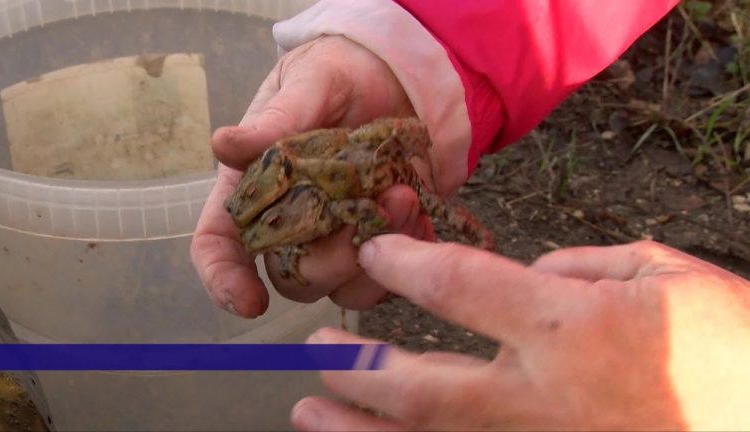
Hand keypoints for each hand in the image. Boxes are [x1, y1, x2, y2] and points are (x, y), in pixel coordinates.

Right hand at [190, 35, 429, 317]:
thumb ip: (275, 120)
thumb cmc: (338, 75)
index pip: (220, 245)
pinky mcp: (382, 241)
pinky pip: (391, 276)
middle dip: (331, 259)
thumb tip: (223, 144)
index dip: (223, 279)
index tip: (248, 302)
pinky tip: (420, 211)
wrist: (399, 75)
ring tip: (405, 197)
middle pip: (292, 276)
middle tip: (375, 204)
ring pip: (343, 287)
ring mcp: (338, 238)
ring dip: (376, 255)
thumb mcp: (308, 84)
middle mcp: (291, 224)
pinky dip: (409, 252)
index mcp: (255, 188)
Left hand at [293, 237, 749, 430]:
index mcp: (570, 328)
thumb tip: (522, 274)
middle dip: (355, 369)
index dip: (406, 263)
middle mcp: (541, 397)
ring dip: (360, 431)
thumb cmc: (734, 345)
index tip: (377, 250)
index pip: (459, 287)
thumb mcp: (663, 274)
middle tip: (310, 352)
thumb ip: (577, 267)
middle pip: (420, 387)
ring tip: (308, 414)